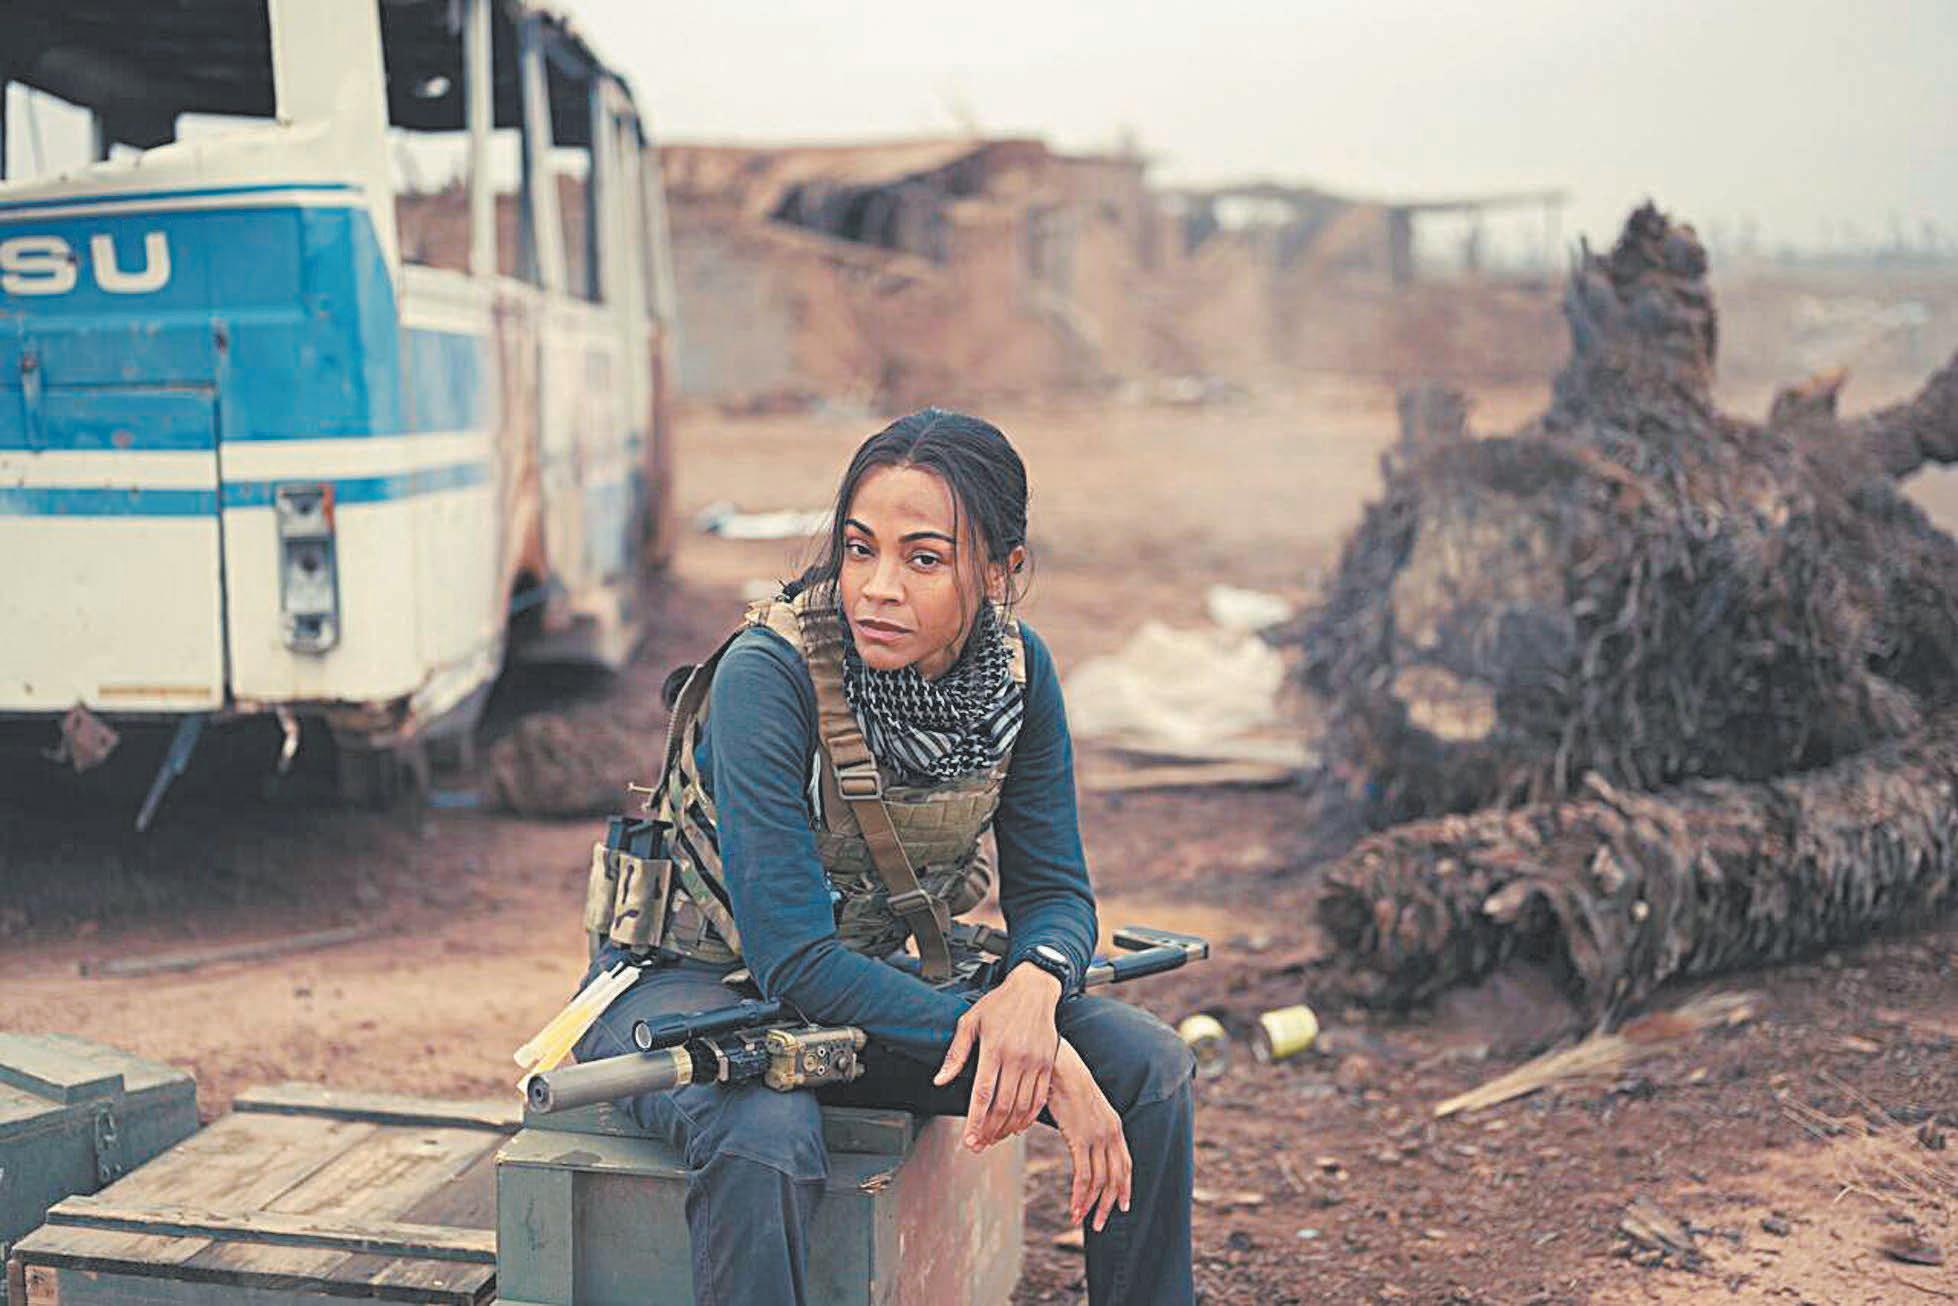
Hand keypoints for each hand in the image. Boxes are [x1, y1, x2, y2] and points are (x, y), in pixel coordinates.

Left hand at [933, 961, 1061, 1149]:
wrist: (1034, 988)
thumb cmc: (999, 1003)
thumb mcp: (970, 1022)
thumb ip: (956, 1054)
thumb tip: (940, 1081)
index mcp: (994, 1048)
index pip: (983, 1094)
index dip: (975, 1121)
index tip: (968, 1139)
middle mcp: (1016, 1058)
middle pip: (1003, 1106)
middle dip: (989, 1130)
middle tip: (978, 1145)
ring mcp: (1035, 1062)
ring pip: (1022, 1106)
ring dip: (1007, 1127)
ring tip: (994, 1138)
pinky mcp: (1048, 1064)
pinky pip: (1040, 1099)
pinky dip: (1029, 1117)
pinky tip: (1017, 1125)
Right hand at [1047, 1037, 1131, 1231]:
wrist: (1060, 1067)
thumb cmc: (1067, 1084)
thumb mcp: (1086, 1107)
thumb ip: (1089, 1125)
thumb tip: (1081, 1141)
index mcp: (1115, 1126)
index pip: (1126, 1164)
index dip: (1125, 1188)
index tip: (1122, 1206)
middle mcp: (1111, 1133)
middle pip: (1116, 1178)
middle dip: (1109, 1204)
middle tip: (1100, 1224)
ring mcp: (1097, 1137)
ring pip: (1100, 1181)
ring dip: (1091, 1205)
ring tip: (1081, 1221)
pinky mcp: (1081, 1139)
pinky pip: (1084, 1175)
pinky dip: (1079, 1195)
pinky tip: (1074, 1207)